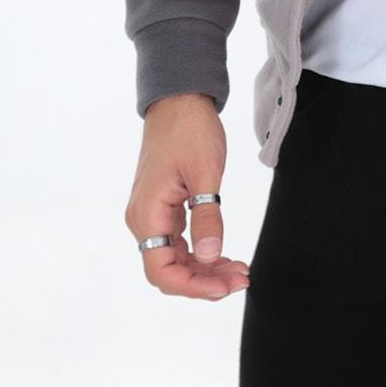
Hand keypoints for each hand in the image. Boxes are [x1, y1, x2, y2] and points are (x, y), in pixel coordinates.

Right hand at [125, 93, 251, 300]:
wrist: (179, 99)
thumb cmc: (190, 129)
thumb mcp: (205, 172)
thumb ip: (206, 216)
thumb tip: (208, 256)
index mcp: (147, 214)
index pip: (162, 271)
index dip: (194, 286)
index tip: (226, 287)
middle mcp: (143, 220)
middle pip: (169, 270)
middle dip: (205, 281)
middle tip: (242, 279)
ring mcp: (151, 214)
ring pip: (175, 259)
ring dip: (205, 269)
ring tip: (239, 270)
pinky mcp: (163, 207)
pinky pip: (179, 242)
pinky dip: (201, 252)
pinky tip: (223, 254)